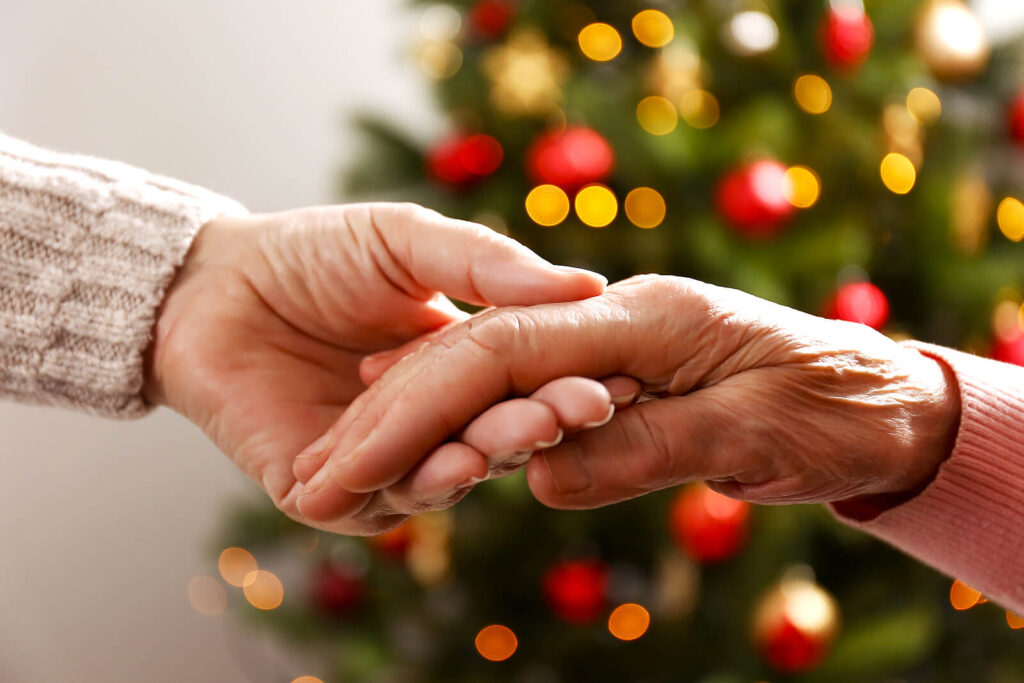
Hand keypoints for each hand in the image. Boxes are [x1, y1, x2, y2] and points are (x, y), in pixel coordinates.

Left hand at [144, 203, 610, 533]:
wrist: (208, 283)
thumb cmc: (312, 254)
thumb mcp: (410, 241)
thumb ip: (488, 264)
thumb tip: (589, 286)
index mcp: (453, 370)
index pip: (518, 389)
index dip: (561, 383)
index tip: (609, 372)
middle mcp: (422, 424)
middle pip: (491, 438)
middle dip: (536, 423)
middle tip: (582, 407)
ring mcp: (374, 461)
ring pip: (443, 476)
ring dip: (488, 456)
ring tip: (525, 432)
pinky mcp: (320, 491)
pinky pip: (375, 501)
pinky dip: (415, 485)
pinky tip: (452, 463)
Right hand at [316, 275, 958, 512]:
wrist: (883, 399)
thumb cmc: (836, 408)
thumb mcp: (756, 431)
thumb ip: (648, 444)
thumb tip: (548, 475)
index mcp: (642, 317)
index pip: (501, 354)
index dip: (422, 408)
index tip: (351, 462)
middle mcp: (613, 322)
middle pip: (480, 359)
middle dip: (397, 416)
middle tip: (318, 472)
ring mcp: (612, 346)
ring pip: (491, 376)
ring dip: (418, 421)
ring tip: (345, 462)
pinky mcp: (617, 377)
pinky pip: (525, 397)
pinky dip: (470, 424)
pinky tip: (425, 442)